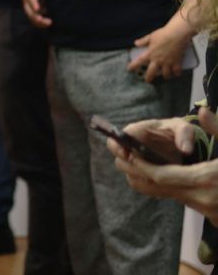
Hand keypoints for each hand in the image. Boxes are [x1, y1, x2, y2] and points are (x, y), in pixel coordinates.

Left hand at [111, 108, 217, 222]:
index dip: (140, 165)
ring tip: (132, 164)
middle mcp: (204, 199)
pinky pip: (186, 200)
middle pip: (160, 186)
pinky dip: (170, 188)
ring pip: (172, 194)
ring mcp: (210, 211)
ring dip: (152, 180)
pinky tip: (161, 175)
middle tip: (120, 157)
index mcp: (207, 180)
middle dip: (138, 171)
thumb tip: (202, 111)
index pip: (162, 175)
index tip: (126, 153)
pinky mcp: (214, 217)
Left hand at [129, 21, 192, 81]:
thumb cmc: (164, 34)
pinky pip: (177, 71)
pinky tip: (176, 73)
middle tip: (148, 80)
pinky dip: (176, 73)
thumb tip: (136, 43)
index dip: (133, 66)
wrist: (178, 33)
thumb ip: (143, 41)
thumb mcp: (151, 36)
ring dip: (165, 76)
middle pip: (152, 72)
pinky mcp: (177, 62)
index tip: (130, 69)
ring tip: (165, 76)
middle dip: (149, 78)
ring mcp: (168, 62)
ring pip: (166, 74)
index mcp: (150, 53)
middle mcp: (158, 60)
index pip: (139, 61)